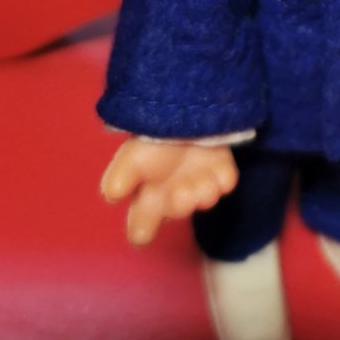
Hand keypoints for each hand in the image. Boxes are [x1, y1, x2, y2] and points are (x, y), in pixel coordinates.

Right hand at [100, 137, 237, 245]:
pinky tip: (215, 167)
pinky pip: (226, 182)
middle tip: (176, 191)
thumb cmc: (150, 139)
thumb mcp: (131, 155)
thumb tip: (113, 195)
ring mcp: (199, 183)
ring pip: (203, 198)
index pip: (140, 230)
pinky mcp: (222, 170)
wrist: (182, 109)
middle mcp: (173, 196)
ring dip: (200, 189)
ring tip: (196, 174)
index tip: (145, 222)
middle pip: (176, 211)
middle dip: (178, 205)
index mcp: (146, 198)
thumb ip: (121, 175)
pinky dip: (222, 177)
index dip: (143, 230)